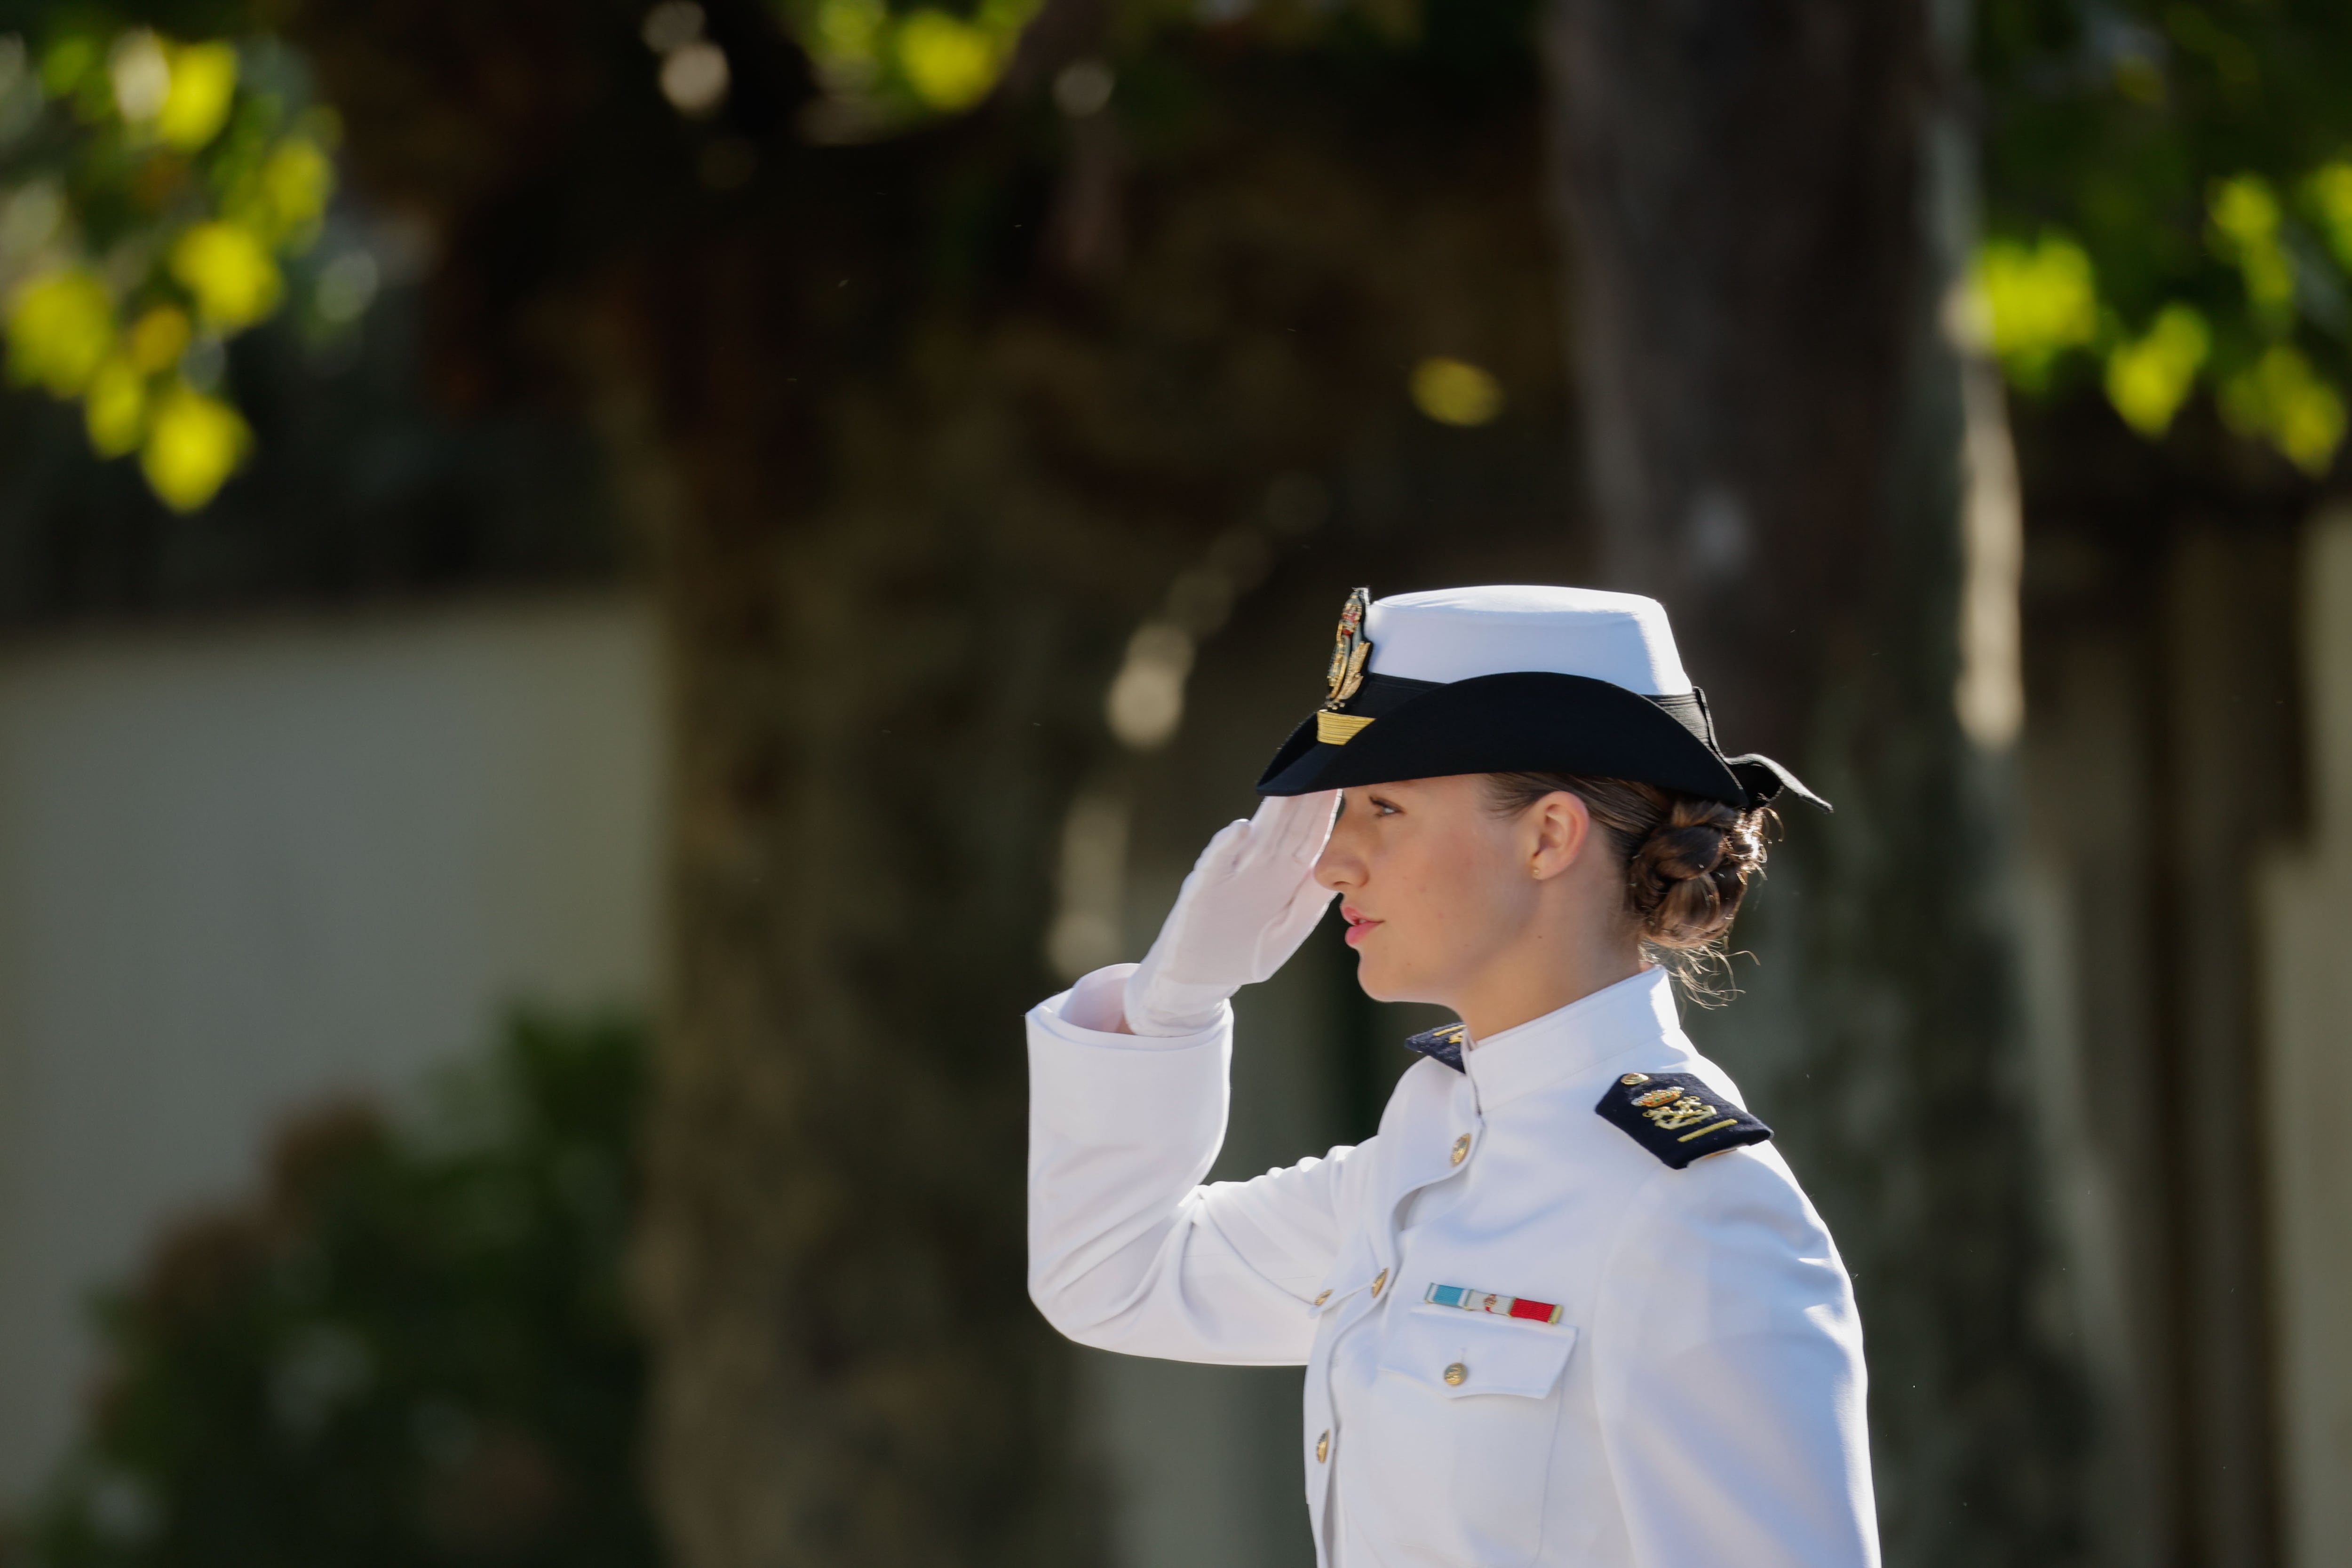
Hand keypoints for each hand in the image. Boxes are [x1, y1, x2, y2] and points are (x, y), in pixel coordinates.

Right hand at [1123, 791, 1338, 1035]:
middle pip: (1289, 823)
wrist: (1203, 976)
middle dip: (1308, 793)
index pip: (1313, 832)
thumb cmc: (1248, 952)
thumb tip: (1341, 868)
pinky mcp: (1203, 887)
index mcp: (1286, 874)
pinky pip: (1216, 864)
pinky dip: (1227, 847)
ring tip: (1292, 780)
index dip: (1330, 806)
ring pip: (1258, 834)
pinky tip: (1241, 830)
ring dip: (1274, 809)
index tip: (1349, 776)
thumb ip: (1310, 900)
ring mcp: (1231, 872)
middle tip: (1326, 757)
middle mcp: (1260, 864)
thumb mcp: (1289, 929)